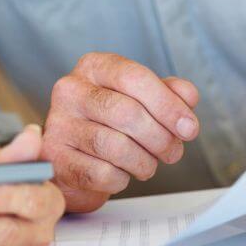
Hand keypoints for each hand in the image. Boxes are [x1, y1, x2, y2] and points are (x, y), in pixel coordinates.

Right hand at [42, 53, 200, 211]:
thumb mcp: (140, 99)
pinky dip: (122, 178)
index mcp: (93, 67)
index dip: (168, 105)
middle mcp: (70, 90)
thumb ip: (167, 93)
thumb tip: (187, 96)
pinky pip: (102, 173)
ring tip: (148, 164)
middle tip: (173, 152)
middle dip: (161, 138)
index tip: (189, 128)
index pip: (134, 77)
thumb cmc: (110, 123)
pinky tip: (122, 173)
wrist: (73, 156)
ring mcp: (59, 124)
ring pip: (117, 146)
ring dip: (145, 162)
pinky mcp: (56, 158)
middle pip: (128, 113)